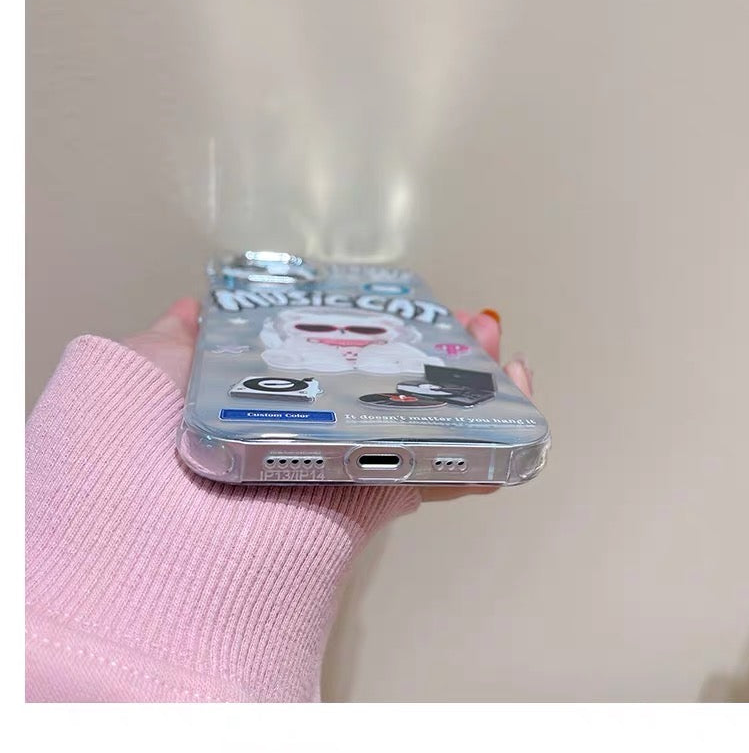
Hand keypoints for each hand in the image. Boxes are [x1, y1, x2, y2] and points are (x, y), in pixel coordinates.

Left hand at [123, 300, 534, 502]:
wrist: (143, 550)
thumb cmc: (127, 448)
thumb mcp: (138, 372)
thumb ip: (175, 341)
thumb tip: (193, 307)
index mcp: (253, 402)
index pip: (324, 359)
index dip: (370, 331)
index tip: (402, 304)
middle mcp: (300, 434)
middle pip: (384, 388)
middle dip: (434, 354)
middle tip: (467, 323)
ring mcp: (337, 470)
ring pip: (420, 427)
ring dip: (472, 390)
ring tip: (501, 352)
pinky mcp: (366, 506)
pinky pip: (434, 477)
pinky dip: (482, 452)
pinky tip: (516, 413)